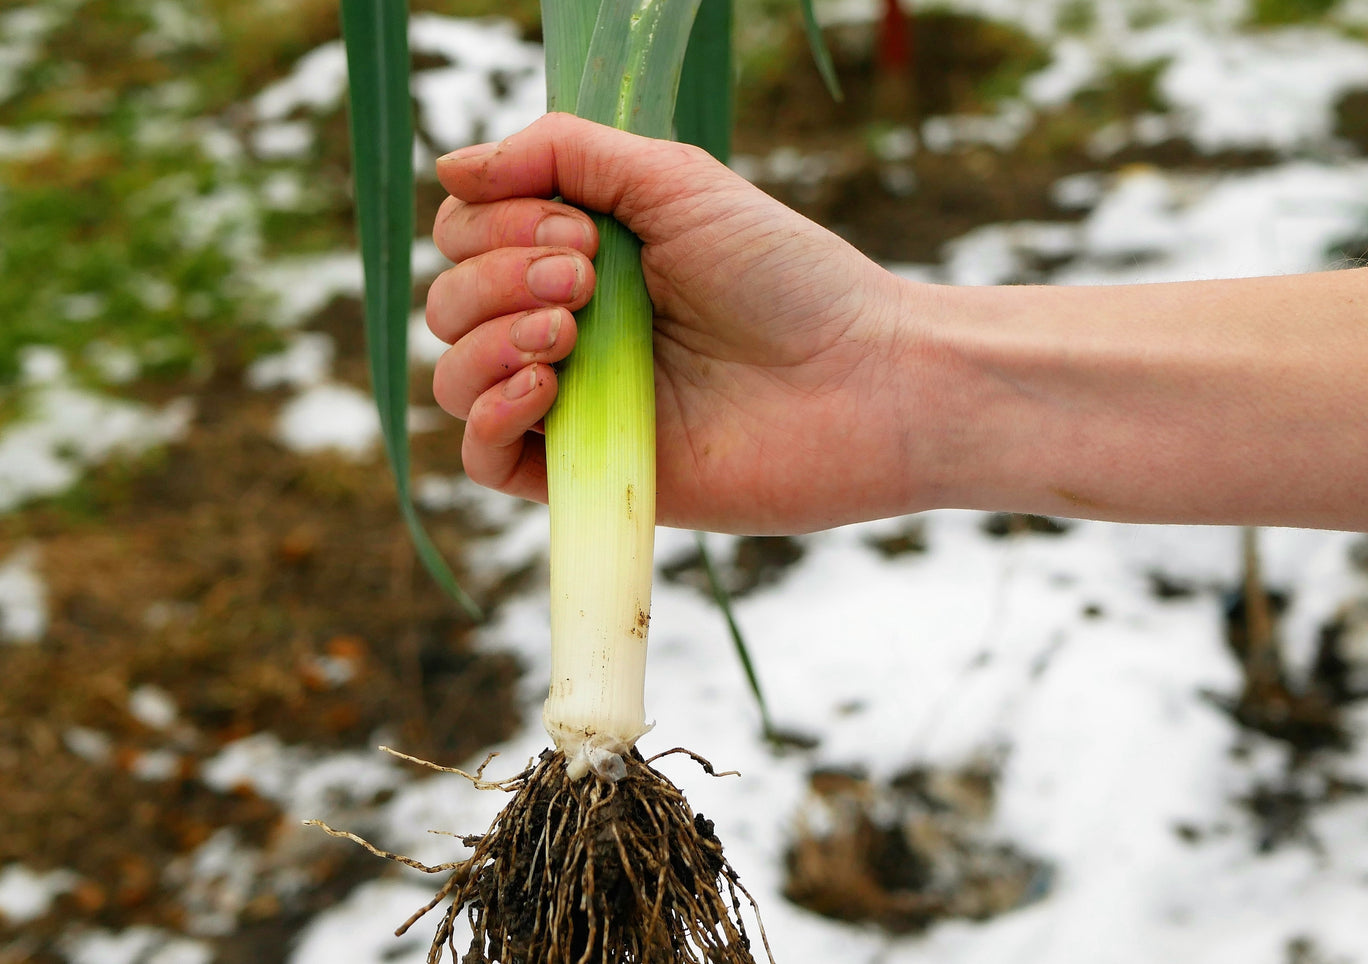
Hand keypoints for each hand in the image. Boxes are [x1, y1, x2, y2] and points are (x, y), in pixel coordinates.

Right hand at [428, 113, 923, 533]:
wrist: (860, 381)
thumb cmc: (785, 276)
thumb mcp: (674, 182)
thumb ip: (564, 154)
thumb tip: (449, 167)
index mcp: (581, 255)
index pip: (468, 232)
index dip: (495, 223)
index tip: (581, 231)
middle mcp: (566, 326)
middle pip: (449, 300)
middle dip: (498, 277)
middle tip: (588, 280)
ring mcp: (574, 402)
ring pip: (452, 373)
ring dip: (488, 338)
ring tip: (570, 334)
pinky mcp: (586, 471)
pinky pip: (481, 458)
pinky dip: (486, 415)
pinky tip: (543, 386)